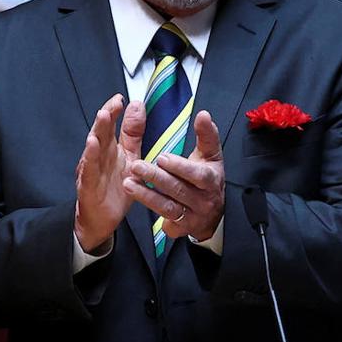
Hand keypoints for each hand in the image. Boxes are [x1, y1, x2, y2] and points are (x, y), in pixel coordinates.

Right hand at [74, 95, 144, 252]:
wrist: (103, 219)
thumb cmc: (116, 187)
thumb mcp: (130, 158)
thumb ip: (133, 133)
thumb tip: (137, 105)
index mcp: (110, 149)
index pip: (111, 126)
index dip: (114, 111)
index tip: (121, 98)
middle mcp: (98, 157)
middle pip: (101, 133)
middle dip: (106, 117)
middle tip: (113, 104)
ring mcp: (91, 170)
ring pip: (93, 148)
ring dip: (97, 131)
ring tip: (103, 115)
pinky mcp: (88, 185)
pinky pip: (89, 169)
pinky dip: (90, 156)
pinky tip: (92, 144)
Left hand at [124, 110, 224, 241]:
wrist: (214, 214)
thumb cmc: (208, 178)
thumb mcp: (211, 156)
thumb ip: (207, 135)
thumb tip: (203, 114)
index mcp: (212, 180)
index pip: (198, 175)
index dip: (180, 167)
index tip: (162, 157)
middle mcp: (204, 200)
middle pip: (178, 189)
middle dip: (156, 178)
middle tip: (136, 166)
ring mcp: (193, 215)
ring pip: (168, 206)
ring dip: (146, 194)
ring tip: (128, 182)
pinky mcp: (181, 227)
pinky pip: (163, 219)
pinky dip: (149, 208)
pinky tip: (135, 198)